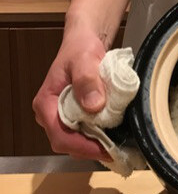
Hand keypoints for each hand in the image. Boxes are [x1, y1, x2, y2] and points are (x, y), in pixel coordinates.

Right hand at [33, 29, 111, 160]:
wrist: (84, 42)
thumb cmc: (80, 49)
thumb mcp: (84, 59)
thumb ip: (87, 80)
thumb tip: (93, 106)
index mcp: (45, 104)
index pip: (60, 135)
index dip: (82, 146)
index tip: (104, 149)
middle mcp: (50, 114)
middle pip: (67, 143)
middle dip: (90, 149)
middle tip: (115, 151)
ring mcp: (62, 116)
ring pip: (76, 141)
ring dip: (95, 145)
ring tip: (116, 146)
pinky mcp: (74, 116)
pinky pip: (84, 133)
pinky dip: (98, 138)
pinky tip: (113, 137)